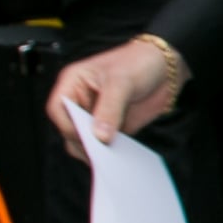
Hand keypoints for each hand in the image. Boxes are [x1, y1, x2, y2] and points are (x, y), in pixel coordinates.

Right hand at [47, 40, 174, 155]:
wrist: (164, 69)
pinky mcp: (111, 128)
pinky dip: (111, 154)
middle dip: (82, 142)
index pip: (57, 108)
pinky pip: (105, 146)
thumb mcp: (121, 82)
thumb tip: (100, 136)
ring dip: (96, 152)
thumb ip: (110, 109)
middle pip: (69, 129)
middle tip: (100, 153)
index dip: (67, 124)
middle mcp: (80, 101)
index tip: (84, 135)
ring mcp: (95, 116)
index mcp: (73, 82)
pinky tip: (122, 158)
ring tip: (112, 159)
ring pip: (85, 141)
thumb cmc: (138, 62)